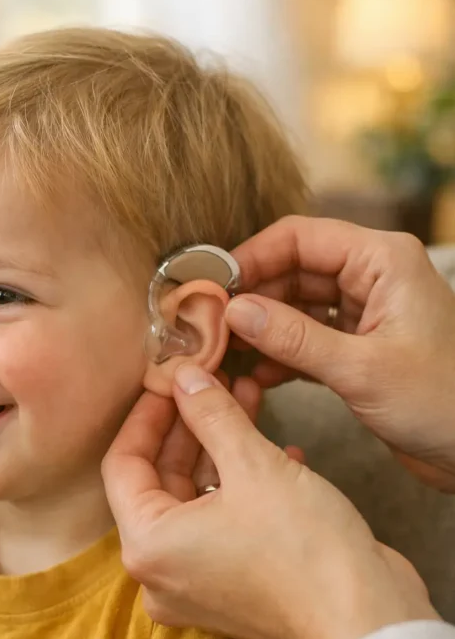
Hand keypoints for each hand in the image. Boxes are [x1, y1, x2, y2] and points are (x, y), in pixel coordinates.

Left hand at [103, 365, 436, 638]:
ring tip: (248, 395)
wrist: (366, 620)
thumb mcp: (253, 464)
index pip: (122, 464)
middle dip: (191, 425)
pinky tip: (280, 449)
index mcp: (147, 546)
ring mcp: (197, 584)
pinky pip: (223, 523)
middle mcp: (161, 571)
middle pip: (160, 480)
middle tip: (212, 381)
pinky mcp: (234, 588)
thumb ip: (211, 414)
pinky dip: (243, 484)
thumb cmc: (302, 548)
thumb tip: (185, 376)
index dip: (147, 414)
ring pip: (197, 498)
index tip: (171, 379)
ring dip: (222, 447)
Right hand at [227, 216, 454, 491]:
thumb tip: (235, 312)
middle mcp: (372, 278)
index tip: (212, 286)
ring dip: (260, 331)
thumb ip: (294, 338)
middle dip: (250, 299)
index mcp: (383, 261)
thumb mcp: (361, 369)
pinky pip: (306, 340)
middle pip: (291, 270)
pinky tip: (253, 378)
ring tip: (221, 354)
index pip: (300, 237)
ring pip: (294, 307)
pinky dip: (279, 357)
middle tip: (206, 326)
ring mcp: (364, 314)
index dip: (251, 258)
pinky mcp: (358, 349)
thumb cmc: (444, 401)